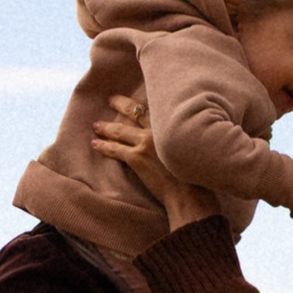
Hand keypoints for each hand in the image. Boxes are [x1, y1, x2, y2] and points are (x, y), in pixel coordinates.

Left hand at [90, 91, 210, 237]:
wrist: (190, 194)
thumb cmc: (196, 178)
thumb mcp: (194, 149)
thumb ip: (184, 139)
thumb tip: (180, 139)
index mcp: (173, 126)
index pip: (154, 109)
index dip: (143, 103)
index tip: (136, 98)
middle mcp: (158, 130)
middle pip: (134, 112)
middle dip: (120, 105)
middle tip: (111, 100)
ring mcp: (146, 143)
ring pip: (120, 131)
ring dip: (106, 128)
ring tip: (97, 125)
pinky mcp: (136, 158)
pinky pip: (115, 149)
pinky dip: (103, 146)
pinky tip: (95, 144)